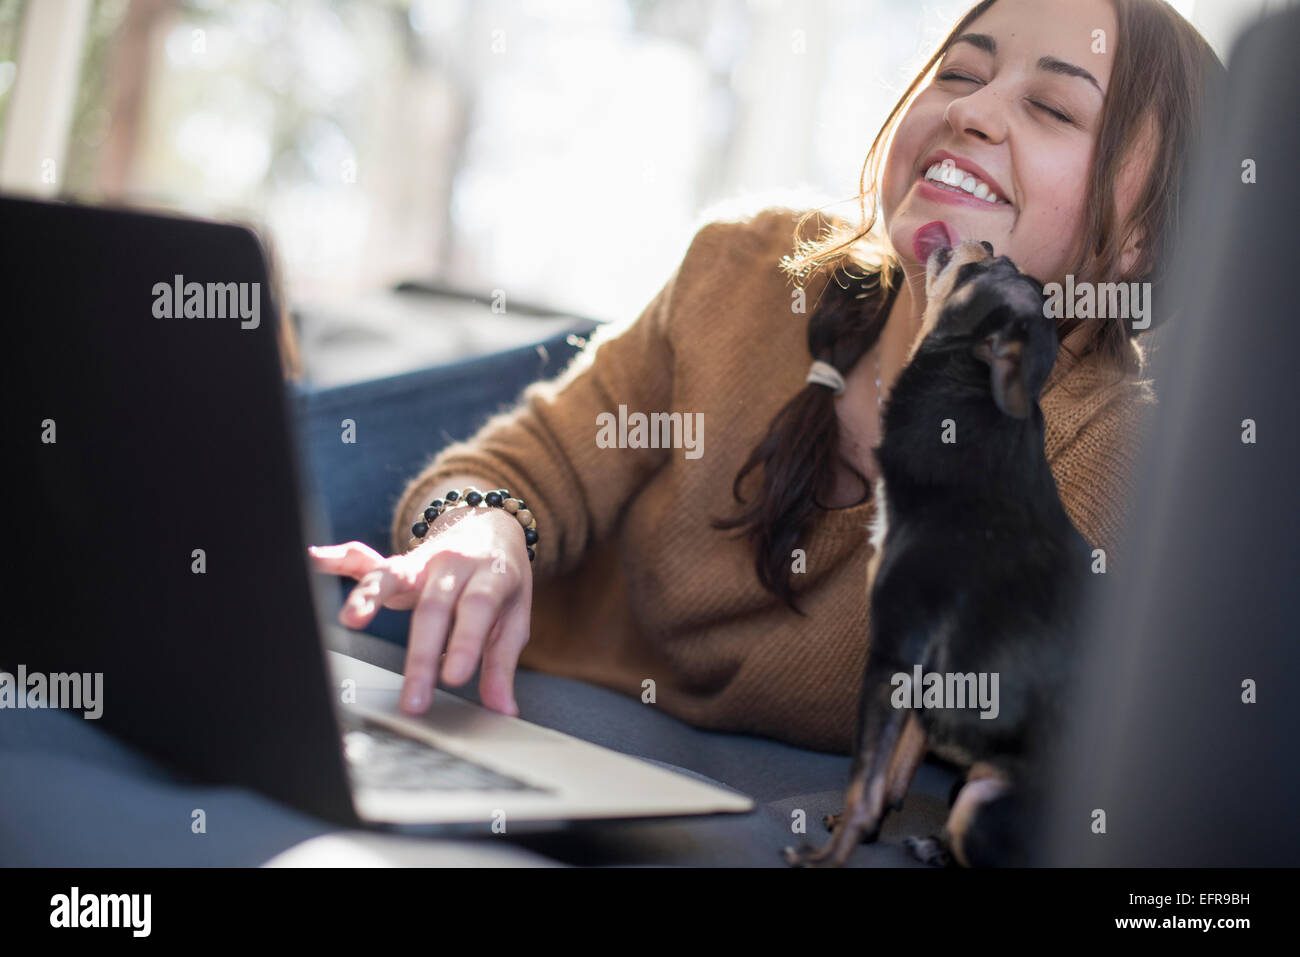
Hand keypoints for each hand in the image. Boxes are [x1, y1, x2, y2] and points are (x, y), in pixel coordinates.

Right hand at [308, 507, 531, 716]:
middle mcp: (454, 564)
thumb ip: (501, 663)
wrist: (491, 528)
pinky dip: (337, 559)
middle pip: (433, 607)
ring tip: (351, 619)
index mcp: (491, 574)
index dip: (466, 640)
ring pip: (393, 575)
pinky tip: (313, 558)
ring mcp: (421, 561)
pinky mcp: (395, 564)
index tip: (453, 678)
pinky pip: (362, 559)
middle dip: (421, 655)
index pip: (477, 607)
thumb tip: (502, 711)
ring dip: (369, 597)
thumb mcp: (513, 618)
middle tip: (413, 701)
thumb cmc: (500, 582)